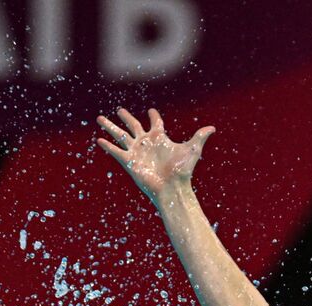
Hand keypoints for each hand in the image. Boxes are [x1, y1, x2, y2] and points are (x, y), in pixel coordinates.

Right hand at [96, 107, 214, 201]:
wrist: (172, 188)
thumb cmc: (182, 170)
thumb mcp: (192, 150)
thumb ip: (200, 137)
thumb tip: (212, 128)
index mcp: (160, 138)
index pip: (155, 123)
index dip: (154, 116)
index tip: (152, 111)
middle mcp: (146, 143)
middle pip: (134, 125)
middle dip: (127, 117)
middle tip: (120, 110)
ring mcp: (137, 152)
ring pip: (120, 135)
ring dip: (110, 126)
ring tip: (99, 118)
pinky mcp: (129, 162)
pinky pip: (116, 151)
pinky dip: (108, 146)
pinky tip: (99, 140)